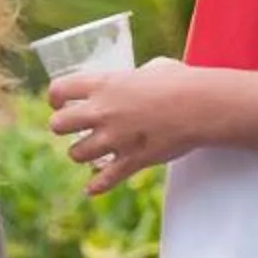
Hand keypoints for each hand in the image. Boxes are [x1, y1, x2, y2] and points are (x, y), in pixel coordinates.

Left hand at [47, 59, 206, 193]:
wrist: (202, 106)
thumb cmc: (181, 82)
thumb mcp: (153, 68)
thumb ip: (135, 77)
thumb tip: (136, 80)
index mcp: (104, 85)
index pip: (60, 89)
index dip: (56, 97)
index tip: (59, 103)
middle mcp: (102, 112)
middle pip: (58, 125)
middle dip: (62, 127)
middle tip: (75, 128)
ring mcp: (115, 138)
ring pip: (76, 154)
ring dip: (82, 154)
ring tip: (91, 151)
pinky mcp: (131, 160)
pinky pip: (104, 180)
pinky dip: (97, 186)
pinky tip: (91, 189)